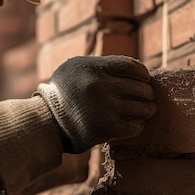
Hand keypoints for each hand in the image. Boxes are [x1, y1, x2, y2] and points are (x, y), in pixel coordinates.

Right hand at [35, 55, 155, 153]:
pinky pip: (135, 126)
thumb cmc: (62, 94)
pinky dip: (138, 125)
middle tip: (148, 97)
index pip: (133, 67)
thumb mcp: (74, 69)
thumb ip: (100, 65)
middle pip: (141, 88)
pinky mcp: (106, 129)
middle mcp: (100, 86)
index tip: (144, 80)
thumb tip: (135, 69)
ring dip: (147, 109)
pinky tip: (135, 124)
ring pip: (142, 107)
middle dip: (147, 93)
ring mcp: (104, 108)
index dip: (143, 74)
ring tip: (146, 110)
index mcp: (93, 68)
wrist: (46, 122)